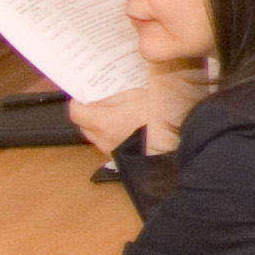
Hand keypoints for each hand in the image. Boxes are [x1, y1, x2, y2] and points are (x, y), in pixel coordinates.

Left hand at [66, 73, 196, 160]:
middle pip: (84, 126)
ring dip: (100, 126)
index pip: (76, 113)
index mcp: (102, 123)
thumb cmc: (159, 116)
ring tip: (116, 114)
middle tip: (101, 102)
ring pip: (96, 137)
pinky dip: (113, 136)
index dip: (78, 102)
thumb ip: (112, 98)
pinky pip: (110, 145)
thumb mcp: (135, 96)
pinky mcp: (122, 158)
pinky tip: (126, 127)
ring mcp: (112, 152)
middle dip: (89, 114)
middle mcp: (103, 140)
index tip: (82, 96)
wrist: (178, 138)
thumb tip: (99, 98)